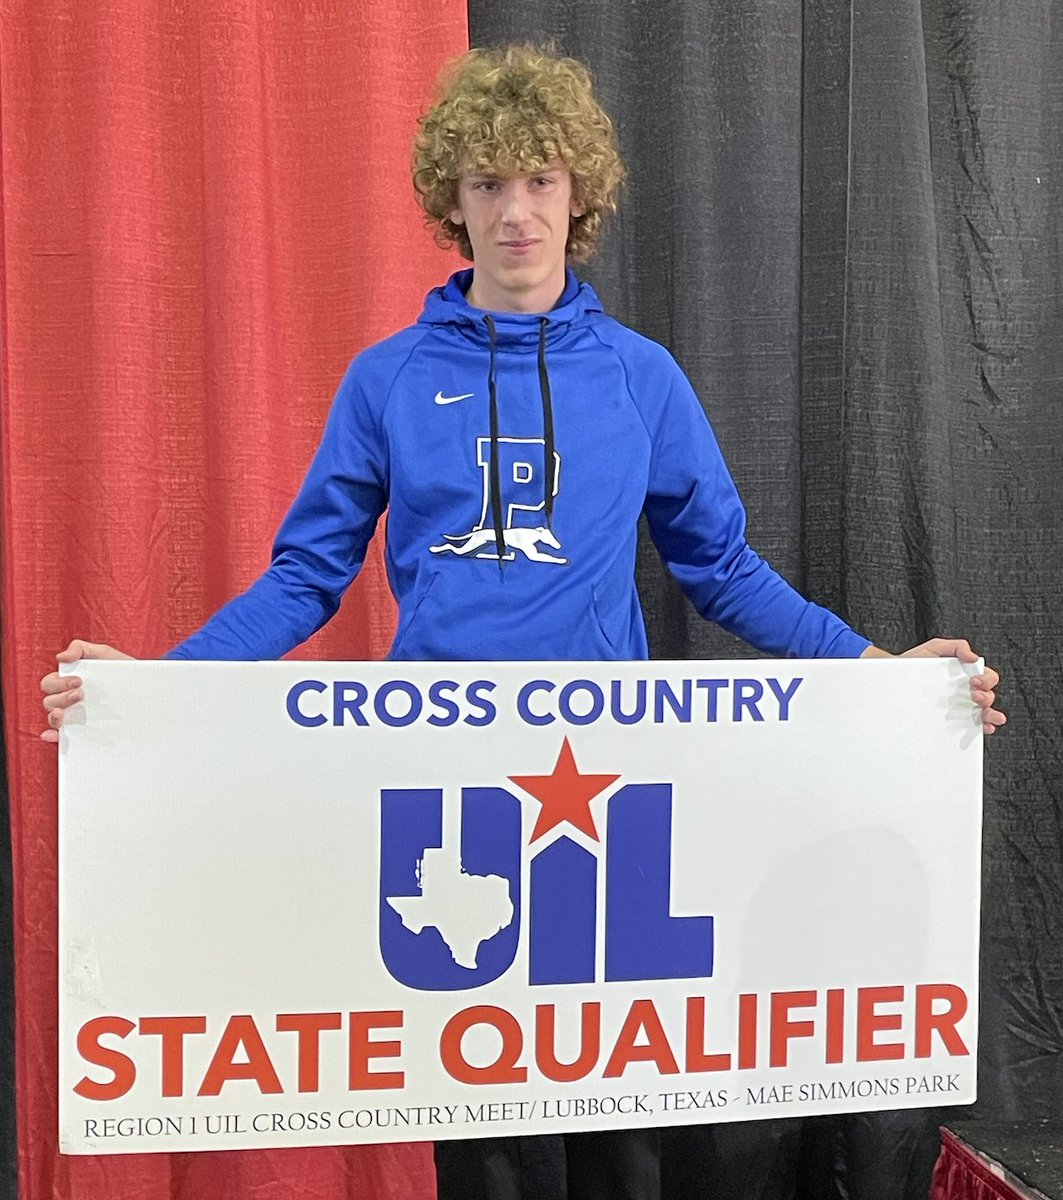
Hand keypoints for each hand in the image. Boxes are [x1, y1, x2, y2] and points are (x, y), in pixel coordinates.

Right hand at [40, 640, 134, 742]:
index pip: (49, 684)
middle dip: (61, 697)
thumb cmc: (122, 669)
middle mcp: (68, 700)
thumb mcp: (104, 654)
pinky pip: (62, 737)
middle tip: (81, 693)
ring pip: (53, 718)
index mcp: (68, 682)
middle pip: (49, 701)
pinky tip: (53, 735)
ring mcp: (75, 715)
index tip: (79, 680)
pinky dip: (54, 736)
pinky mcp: (84, 730)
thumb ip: (80, 649)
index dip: (58, 683)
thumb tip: (60, 657)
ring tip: (71, 710)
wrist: (145, 688)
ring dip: (56, 715)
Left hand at [862, 638, 1004, 734]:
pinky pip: (971, 725)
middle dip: (987, 697)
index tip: (974, 681)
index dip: (986, 679)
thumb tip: (974, 657)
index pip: (987, 677)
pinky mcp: (952, 720)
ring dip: (990, 714)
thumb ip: (956, 647)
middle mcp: (966, 691)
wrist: (891, 680)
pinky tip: (983, 728)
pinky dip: (982, 727)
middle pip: (988, 696)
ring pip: (984, 712)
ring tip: (984, 714)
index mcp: (965, 675)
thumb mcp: (934, 648)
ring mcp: (960, 706)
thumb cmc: (913, 663)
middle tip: (974, 696)